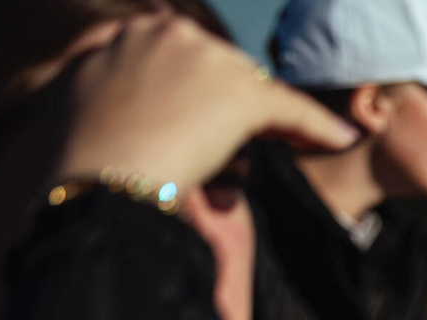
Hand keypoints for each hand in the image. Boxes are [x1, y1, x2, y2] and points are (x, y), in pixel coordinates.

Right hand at [52, 14, 357, 189]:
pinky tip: (344, 138)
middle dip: (239, 112)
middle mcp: (173, 33)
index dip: (209, 97)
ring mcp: (208, 61)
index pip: (193, 60)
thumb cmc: (82, 157)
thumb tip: (122, 91)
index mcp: (136, 32)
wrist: (97, 180)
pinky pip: (291, 110)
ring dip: (269, 128)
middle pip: (229, 75)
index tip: (216, 120)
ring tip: (272, 152)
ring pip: (256, 96)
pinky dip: (319, 127)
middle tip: (251, 140)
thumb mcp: (86, 100)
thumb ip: (112, 81)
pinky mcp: (239, 96)